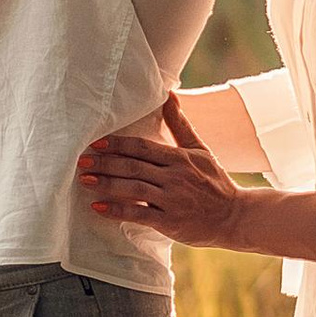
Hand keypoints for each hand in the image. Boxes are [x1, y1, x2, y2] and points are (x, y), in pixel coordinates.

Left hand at [78, 94, 253, 248]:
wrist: (235, 217)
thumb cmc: (215, 182)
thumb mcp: (201, 150)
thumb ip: (180, 125)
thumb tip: (168, 94)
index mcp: (180, 158)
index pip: (143, 147)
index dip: (118, 144)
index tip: (96, 143)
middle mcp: (175, 177)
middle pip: (134, 166)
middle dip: (106, 163)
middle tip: (81, 161)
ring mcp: (173, 200)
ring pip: (134, 189)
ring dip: (107, 184)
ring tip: (85, 180)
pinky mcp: (171, 222)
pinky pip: (139, 215)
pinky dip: (117, 211)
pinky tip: (98, 208)